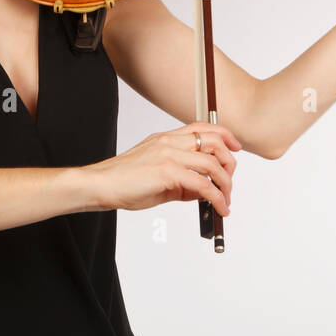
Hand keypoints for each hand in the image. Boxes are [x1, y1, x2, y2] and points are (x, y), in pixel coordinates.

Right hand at [80, 122, 239, 215]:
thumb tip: (203, 192)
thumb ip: (182, 181)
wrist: (100, 185)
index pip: (202, 127)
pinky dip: (216, 198)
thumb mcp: (157, 177)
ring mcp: (169, 155)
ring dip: (226, 184)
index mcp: (166, 138)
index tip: (235, 148)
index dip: (224, 135)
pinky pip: (203, 184)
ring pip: (213, 163)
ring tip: (226, 201)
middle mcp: (169, 142)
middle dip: (230, 162)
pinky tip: (218, 208)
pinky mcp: (167, 172)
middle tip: (230, 182)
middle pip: (214, 142)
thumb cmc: (123, 182)